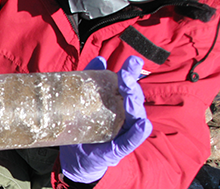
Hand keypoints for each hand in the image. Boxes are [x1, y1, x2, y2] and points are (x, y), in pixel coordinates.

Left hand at [58, 56, 152, 182]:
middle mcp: (124, 118)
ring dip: (134, 106)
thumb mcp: (86, 104)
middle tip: (126, 75)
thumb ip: (94, 82)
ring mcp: (121, 134)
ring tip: (130, 96)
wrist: (75, 159)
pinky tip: (144, 125)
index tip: (134, 60)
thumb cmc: (84, 129)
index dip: (132, 73)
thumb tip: (101, 60)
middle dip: (131, 87)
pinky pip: (128, 142)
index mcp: (118, 105)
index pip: (127, 87)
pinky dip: (137, 135)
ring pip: (134, 119)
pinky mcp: (116, 151)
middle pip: (133, 100)